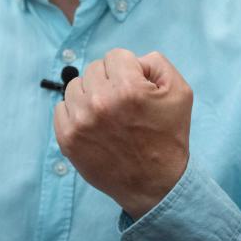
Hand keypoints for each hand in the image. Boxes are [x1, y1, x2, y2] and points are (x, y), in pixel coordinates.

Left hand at [53, 48, 192, 218]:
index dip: (129, 70)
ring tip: (108, 113)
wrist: (156, 184)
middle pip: (94, 68)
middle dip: (110, 80)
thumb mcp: (180, 92)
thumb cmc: (168, 136)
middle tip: (123, 104)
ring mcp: (80, 122)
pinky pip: (61, 107)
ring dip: (91, 94)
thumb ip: (156, 63)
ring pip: (75, 86)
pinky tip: (93, 124)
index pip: (116, 56)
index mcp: (128, 88)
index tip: (136, 88)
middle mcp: (100, 102)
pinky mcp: (67, 138)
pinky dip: (75, 112)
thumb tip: (132, 59)